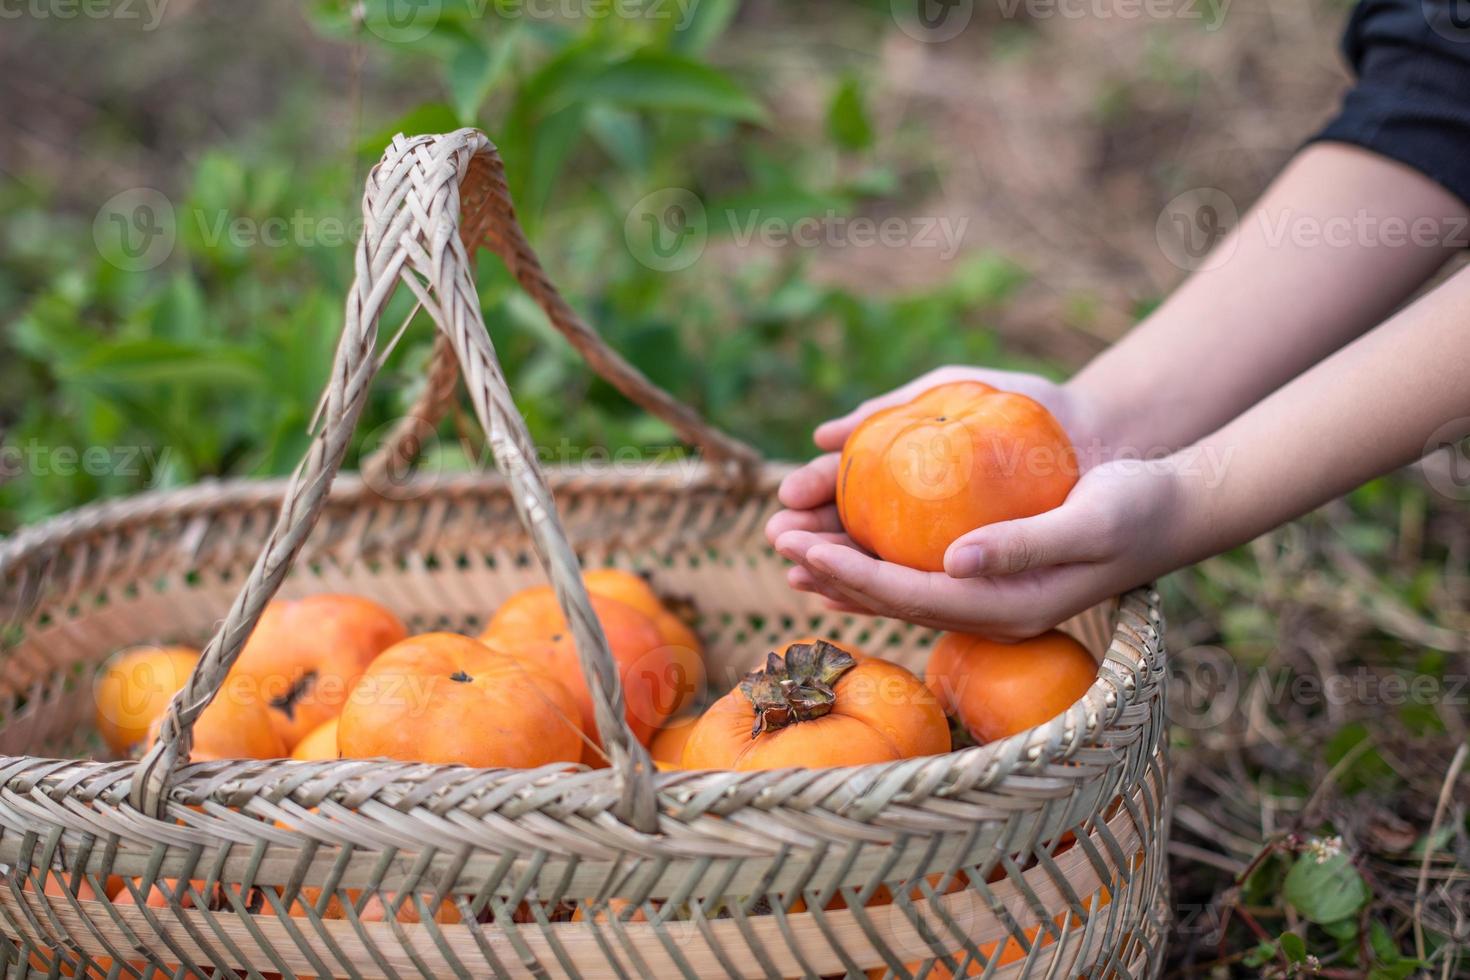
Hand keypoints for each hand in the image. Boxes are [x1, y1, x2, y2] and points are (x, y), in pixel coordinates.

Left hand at [767, 457, 1189, 639]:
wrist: (1172, 510)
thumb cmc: (1135, 509)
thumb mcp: (1088, 521)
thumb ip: (1024, 544)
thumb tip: (955, 561)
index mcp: (1007, 606)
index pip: (912, 594)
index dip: (852, 574)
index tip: (803, 548)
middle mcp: (989, 610)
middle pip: (892, 596)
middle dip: (830, 570)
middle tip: (775, 540)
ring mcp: (988, 597)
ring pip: (898, 588)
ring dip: (843, 569)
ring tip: (790, 550)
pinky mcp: (989, 576)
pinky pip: (917, 575)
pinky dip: (875, 565)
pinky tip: (842, 553)